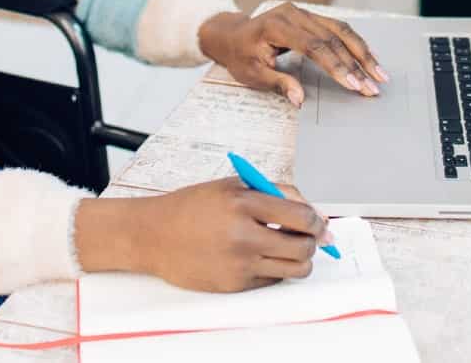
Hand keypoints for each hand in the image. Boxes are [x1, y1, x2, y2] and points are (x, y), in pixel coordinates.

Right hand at [77, 179, 331, 291]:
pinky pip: (273, 280)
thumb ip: (274, 194)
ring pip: (296, 269)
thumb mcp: (232, 187)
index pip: (302, 216)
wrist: (152, 235)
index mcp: (243, 202)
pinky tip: (259, 257)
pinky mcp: (234, 284)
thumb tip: (316, 216)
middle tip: (308, 236)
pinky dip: (275, 269)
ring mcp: (239, 263)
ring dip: (300, 259)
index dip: (317, 220)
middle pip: (304, 246)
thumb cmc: (192, 207)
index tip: (318, 221)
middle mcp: (242, 234)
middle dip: (313, 241)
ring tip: (288, 248)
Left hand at [197, 4, 386, 105]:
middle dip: (356, 64)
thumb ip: (278, 84)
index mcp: (276, 27)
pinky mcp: (310, 16)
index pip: (314, 46)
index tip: (352, 84)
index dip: (336, 65)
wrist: (232, 35)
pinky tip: (369, 58)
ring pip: (340, 30)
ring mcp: (303, 12)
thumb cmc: (240, 56)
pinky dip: (355, 44)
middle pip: (332, 38)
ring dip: (362, 53)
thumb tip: (300, 99)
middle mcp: (293, 14)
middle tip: (372, 86)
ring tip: (379, 74)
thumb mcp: (253, 74)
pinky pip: (337, 28)